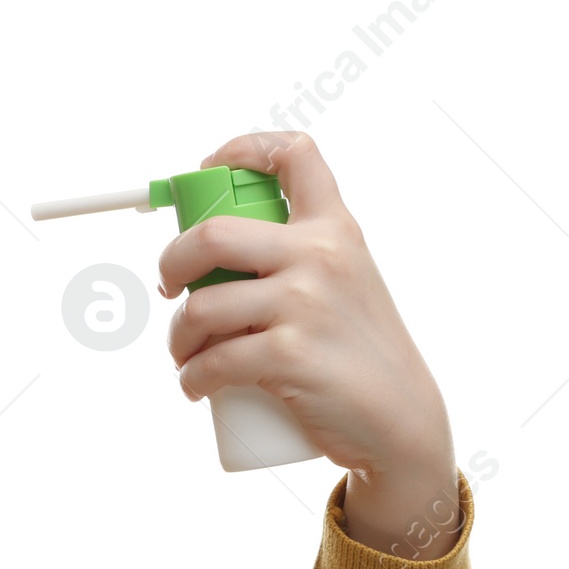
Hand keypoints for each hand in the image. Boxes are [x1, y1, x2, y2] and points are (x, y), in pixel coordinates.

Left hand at [156, 130, 455, 490]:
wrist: (398, 421)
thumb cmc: (357, 354)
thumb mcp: (345, 283)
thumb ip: (299, 258)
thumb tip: (214, 256)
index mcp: (334, 229)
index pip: (295, 154)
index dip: (243, 148)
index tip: (209, 168)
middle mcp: (320, 254)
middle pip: (211, 234)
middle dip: (171, 263)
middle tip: (169, 289)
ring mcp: (304, 303)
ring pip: (199, 306)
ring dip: (177, 337)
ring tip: (187, 356)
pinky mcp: (288, 353)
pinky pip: (209, 361)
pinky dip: (190, 379)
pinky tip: (195, 387)